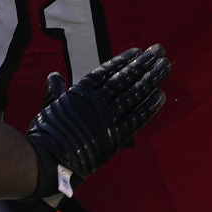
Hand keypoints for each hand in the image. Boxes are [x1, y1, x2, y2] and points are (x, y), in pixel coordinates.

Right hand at [25, 45, 169, 198]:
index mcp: (80, 93)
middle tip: (159, 50)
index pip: (106, 71)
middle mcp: (96, 102)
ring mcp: (107, 118)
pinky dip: (150, 106)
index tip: (137, 50)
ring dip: (151, 79)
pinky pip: (136, 119)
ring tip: (166, 65)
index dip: (123, 60)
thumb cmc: (45, 134)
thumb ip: (55, 90)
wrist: (48, 160)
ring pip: (134, 94)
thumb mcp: (49, 106)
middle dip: (144, 63)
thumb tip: (54, 75)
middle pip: (125, 78)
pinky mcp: (115, 137)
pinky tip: (162, 95)